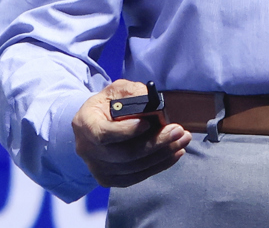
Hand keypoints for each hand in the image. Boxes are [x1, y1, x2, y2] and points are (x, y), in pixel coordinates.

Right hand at [71, 79, 191, 187]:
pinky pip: (137, 176)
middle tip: (178, 131)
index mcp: (85, 123)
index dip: (127, 132)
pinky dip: (159, 165)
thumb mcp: (119, 90)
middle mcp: (87, 149)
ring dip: (163, 154)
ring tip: (183, 140)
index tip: (149, 123)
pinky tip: (175, 153)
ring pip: (134, 168)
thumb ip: (133, 93)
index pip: (104, 134)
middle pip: (124, 154)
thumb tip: (152, 102)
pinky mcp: (109, 179)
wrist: (97, 124)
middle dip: (156, 143)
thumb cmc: (110, 104)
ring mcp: (97, 168)